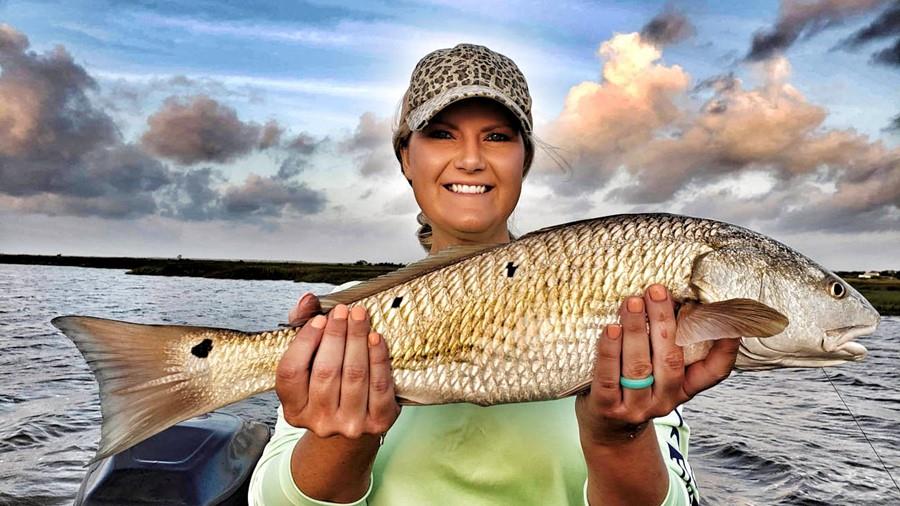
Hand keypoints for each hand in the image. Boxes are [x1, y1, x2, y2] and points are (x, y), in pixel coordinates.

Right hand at [277, 294, 400, 438]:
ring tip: (359, 316)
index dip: (305, 342)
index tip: (319, 319)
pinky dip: (378, 357)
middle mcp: (318, 421)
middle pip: (325, 371)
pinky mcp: (377, 422)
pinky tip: (375, 338)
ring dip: (357, 339)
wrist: (356, 418)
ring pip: (353, 375)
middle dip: (335, 335)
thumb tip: (308, 300)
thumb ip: (303, 324)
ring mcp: (348, 424)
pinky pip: (379, 385)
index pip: (291, 372)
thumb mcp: (310, 358)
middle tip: (342, 311)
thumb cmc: (329, 382)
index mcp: (294, 409)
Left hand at [575, 284, 740, 444]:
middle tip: (656, 291)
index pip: (715, 371)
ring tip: (632, 302)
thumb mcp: (660, 371)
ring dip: (636, 330)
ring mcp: (636, 406)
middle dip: (663, 322)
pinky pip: (608, 377)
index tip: (729, 320)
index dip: (725, 347)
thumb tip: (672, 295)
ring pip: (639, 366)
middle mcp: (665, 399)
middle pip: (669, 360)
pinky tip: (610, 329)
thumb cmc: (634, 386)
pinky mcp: (607, 408)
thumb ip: (668, 344)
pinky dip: (609, 351)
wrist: (608, 429)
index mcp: (685, 387)